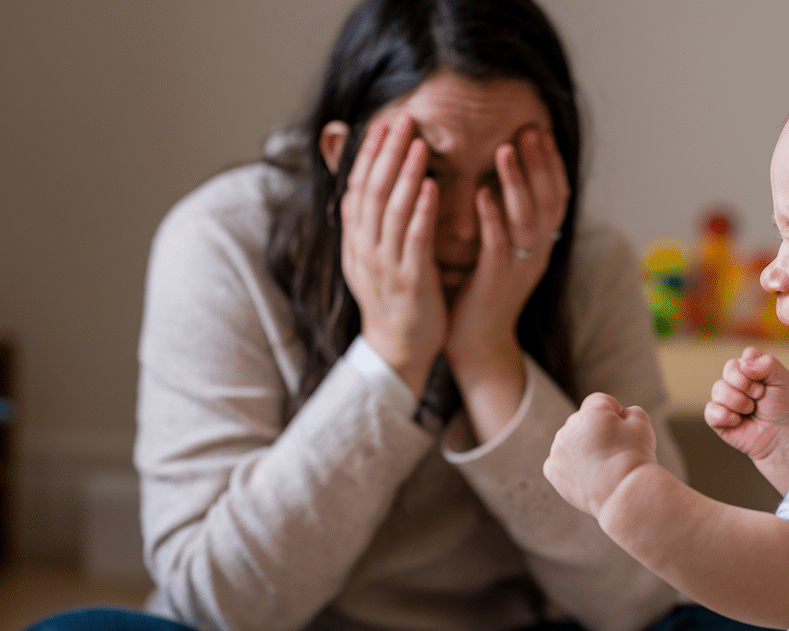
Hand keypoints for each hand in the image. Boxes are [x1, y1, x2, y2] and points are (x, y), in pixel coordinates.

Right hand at [340, 114, 445, 394]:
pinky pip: (414, 240)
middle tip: (403, 119)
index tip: (383, 124)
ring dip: (405, 174)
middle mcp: (365, 249)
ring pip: (392, 211)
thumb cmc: (393, 303)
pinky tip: (432, 187)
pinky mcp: (410, 281)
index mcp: (356, 242)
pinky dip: (422, 211)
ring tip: (418, 143)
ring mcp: (386, 265)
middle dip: (387, 153)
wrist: (397, 352)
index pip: (358, 188)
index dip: (369, 154)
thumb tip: (364, 187)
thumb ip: (372, 223)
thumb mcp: (372, 259)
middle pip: (373, 191)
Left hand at [445, 127, 568, 375]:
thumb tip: (499, 180)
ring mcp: (518, 268)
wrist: (478, 344)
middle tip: (529, 129)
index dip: (552, 165)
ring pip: (526, 219)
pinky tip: (480, 193)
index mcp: (540, 245)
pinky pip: (497, 245)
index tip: (541, 132)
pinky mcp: (495, 281)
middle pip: (548, 201)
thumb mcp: (504, 252)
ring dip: (516, 182)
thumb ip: (507, 220)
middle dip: (539, 163)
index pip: (556, 198)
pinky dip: (491, 217)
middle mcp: (537, 254)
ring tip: (505, 149)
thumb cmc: (483, 293)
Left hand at [545, 393, 657, 517]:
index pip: (601, 403)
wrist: (623, 491)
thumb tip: (621, 415)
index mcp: (591, 410)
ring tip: (603, 467)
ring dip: (583, 450)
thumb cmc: (634, 457)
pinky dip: (571, 469)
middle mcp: (569, 425)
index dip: (615, 416)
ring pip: (571, 443)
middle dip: (597, 433)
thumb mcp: (642, 424)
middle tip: (615, 453)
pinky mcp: (552, 469)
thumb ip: (630, 412)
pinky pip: (561, 463)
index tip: (624, 433)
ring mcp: (558, 448)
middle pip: (584, 423)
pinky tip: (588, 476)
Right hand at [705, 347, 788, 463]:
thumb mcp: (782, 379)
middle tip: (759, 396)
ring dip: (739, 402)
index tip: (765, 384)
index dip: (753, 369)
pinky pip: (711, 411)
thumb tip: (744, 364)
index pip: (744, 357)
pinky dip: (726, 416)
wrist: (781, 436)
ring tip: (751, 411)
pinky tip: (738, 422)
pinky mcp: (717, 418)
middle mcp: (734, 381)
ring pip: (718, 389)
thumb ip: (767, 363)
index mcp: (749, 369)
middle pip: (729, 369)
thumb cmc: (782, 407)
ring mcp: (724, 399)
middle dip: (746, 385)